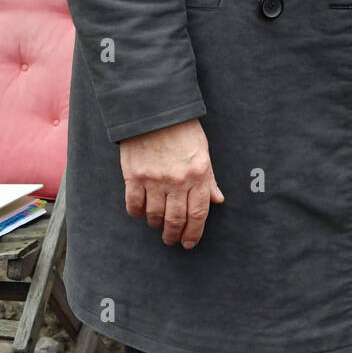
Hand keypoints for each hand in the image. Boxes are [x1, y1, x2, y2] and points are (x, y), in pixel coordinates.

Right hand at [120, 119, 223, 247]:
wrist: (154, 109)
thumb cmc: (182, 129)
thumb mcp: (203, 151)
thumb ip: (209, 178)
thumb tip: (217, 200)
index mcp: (198, 174)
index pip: (198, 214)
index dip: (194, 233)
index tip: (189, 243)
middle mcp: (177, 180)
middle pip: (176, 220)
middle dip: (174, 235)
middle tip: (172, 240)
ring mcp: (154, 179)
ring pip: (155, 216)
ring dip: (157, 225)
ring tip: (158, 225)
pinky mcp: (134, 176)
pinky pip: (134, 205)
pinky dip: (138, 213)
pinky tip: (141, 212)